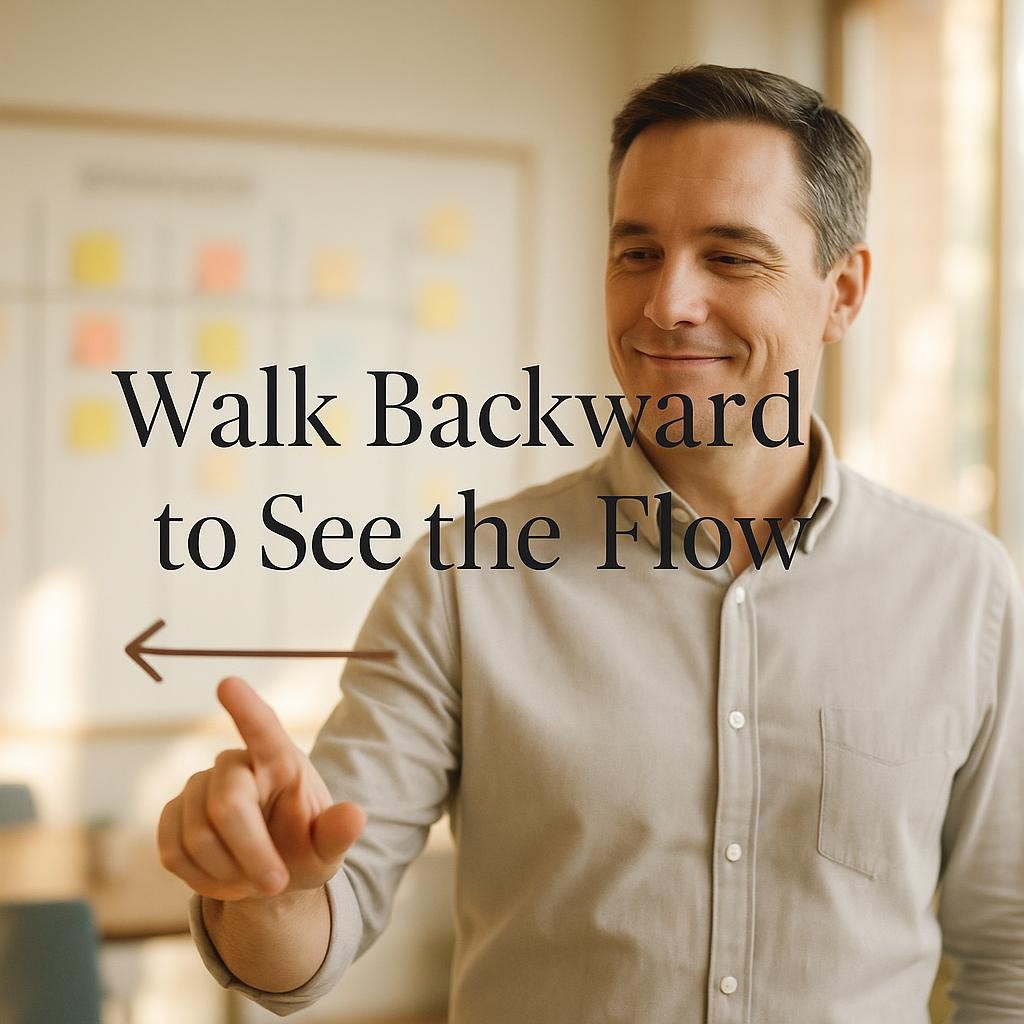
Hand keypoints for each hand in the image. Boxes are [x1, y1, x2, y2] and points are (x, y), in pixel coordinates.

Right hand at [157, 676, 364, 900]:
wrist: (269, 872)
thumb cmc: (303, 847)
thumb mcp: (327, 846)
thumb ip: (338, 832)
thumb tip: (356, 816)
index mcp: (279, 758)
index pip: (262, 727)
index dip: (245, 707)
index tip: (228, 683)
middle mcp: (234, 763)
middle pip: (227, 806)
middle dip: (251, 854)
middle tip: (275, 884)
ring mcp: (197, 785)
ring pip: (197, 838)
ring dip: (228, 873)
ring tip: (252, 878)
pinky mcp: (171, 814)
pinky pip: (172, 852)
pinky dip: (201, 880)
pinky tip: (225, 879)